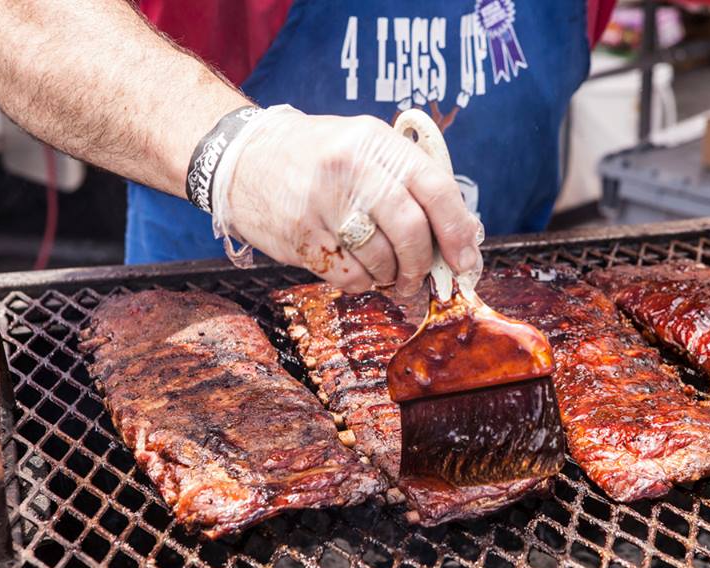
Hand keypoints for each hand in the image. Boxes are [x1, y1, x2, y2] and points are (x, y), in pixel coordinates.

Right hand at [218, 107, 481, 293]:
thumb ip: (411, 184)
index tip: (467, 261)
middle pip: (410, 231)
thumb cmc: (319, 158)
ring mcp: (322, 202)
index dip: (458, 231)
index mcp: (377, 143)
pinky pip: (349, 276)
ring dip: (391, 276)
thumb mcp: (366, 148)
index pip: (436, 189)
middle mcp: (352, 168)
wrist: (243, 158)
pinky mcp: (300, 235)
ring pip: (380, 260)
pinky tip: (356, 270)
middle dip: (422, 264)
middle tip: (420, 277)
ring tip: (385, 271)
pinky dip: (362, 282)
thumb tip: (463, 235)